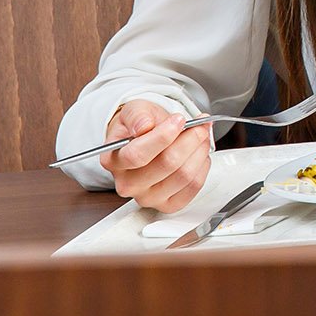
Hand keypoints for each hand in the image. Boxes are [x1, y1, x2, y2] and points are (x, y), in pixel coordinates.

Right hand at [99, 99, 212, 213]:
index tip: (179, 120)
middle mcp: (127, 184)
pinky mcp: (167, 204)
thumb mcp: (134, 111)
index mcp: (113, 161)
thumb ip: (137, 115)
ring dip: (199, 151)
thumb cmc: (140, 126)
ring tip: (201, 136)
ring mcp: (147, 197)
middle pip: (166, 164)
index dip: (163, 137)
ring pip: (183, 176)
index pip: (137, 155)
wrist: (146, 139)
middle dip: (189, 140)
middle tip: (198, 125)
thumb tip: (144, 125)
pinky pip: (193, 187)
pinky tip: (199, 154)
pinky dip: (202, 167)